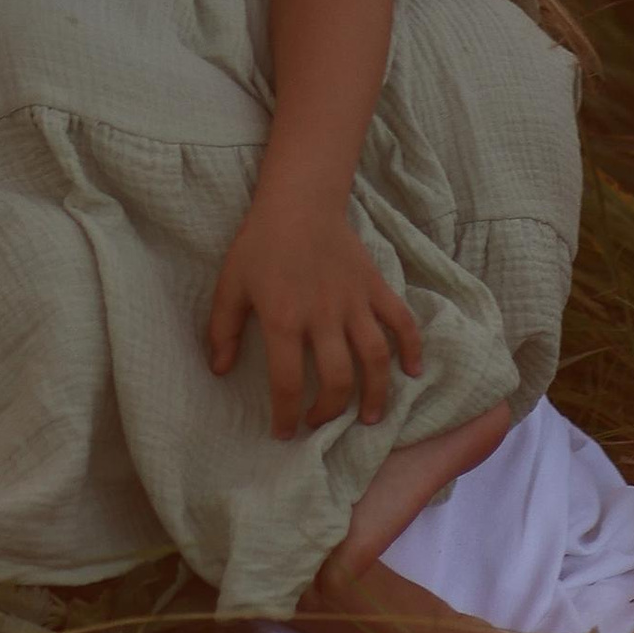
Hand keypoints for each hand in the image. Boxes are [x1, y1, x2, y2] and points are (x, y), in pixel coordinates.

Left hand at [206, 194, 425, 439]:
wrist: (299, 200)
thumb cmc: (260, 243)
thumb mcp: (230, 284)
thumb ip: (222, 329)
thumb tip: (219, 369)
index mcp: (284, 319)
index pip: (287, 382)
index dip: (285, 414)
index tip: (284, 432)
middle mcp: (323, 316)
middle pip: (336, 378)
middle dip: (330, 410)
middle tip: (320, 422)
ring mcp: (353, 301)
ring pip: (374, 357)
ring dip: (375, 393)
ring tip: (370, 417)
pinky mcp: (374, 286)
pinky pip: (401, 320)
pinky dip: (411, 347)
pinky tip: (413, 371)